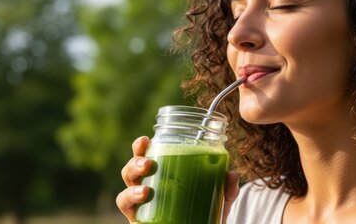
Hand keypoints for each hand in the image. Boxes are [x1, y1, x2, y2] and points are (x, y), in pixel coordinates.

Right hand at [115, 136, 240, 222]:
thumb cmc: (205, 214)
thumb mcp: (218, 199)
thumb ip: (226, 188)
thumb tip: (232, 175)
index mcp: (161, 176)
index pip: (145, 156)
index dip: (140, 147)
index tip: (146, 139)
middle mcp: (145, 189)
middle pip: (129, 172)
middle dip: (134, 164)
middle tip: (148, 164)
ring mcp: (140, 209)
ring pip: (123, 195)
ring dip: (131, 189)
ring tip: (145, 190)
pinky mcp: (139, 223)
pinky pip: (128, 214)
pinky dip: (130, 204)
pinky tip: (140, 205)